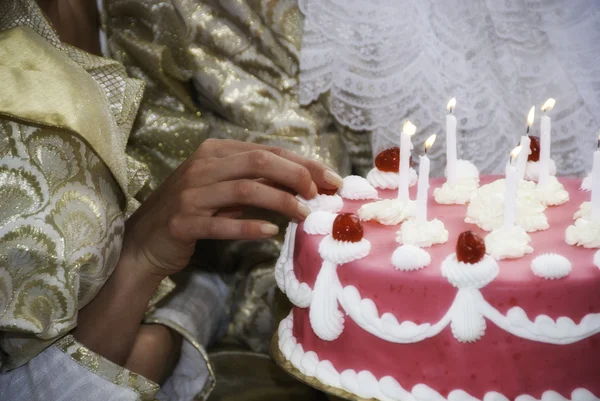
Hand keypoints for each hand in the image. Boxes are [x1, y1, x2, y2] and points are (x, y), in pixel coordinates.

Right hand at [124, 139, 342, 277]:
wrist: (144, 240)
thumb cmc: (192, 210)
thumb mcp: (223, 188)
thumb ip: (256, 180)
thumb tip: (304, 182)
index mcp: (215, 152)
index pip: (268, 151)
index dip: (304, 164)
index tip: (332, 180)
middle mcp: (203, 166)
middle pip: (259, 162)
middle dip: (297, 176)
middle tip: (320, 196)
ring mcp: (191, 194)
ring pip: (245, 190)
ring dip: (280, 201)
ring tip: (304, 215)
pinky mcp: (182, 222)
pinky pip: (220, 224)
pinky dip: (248, 227)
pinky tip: (270, 232)